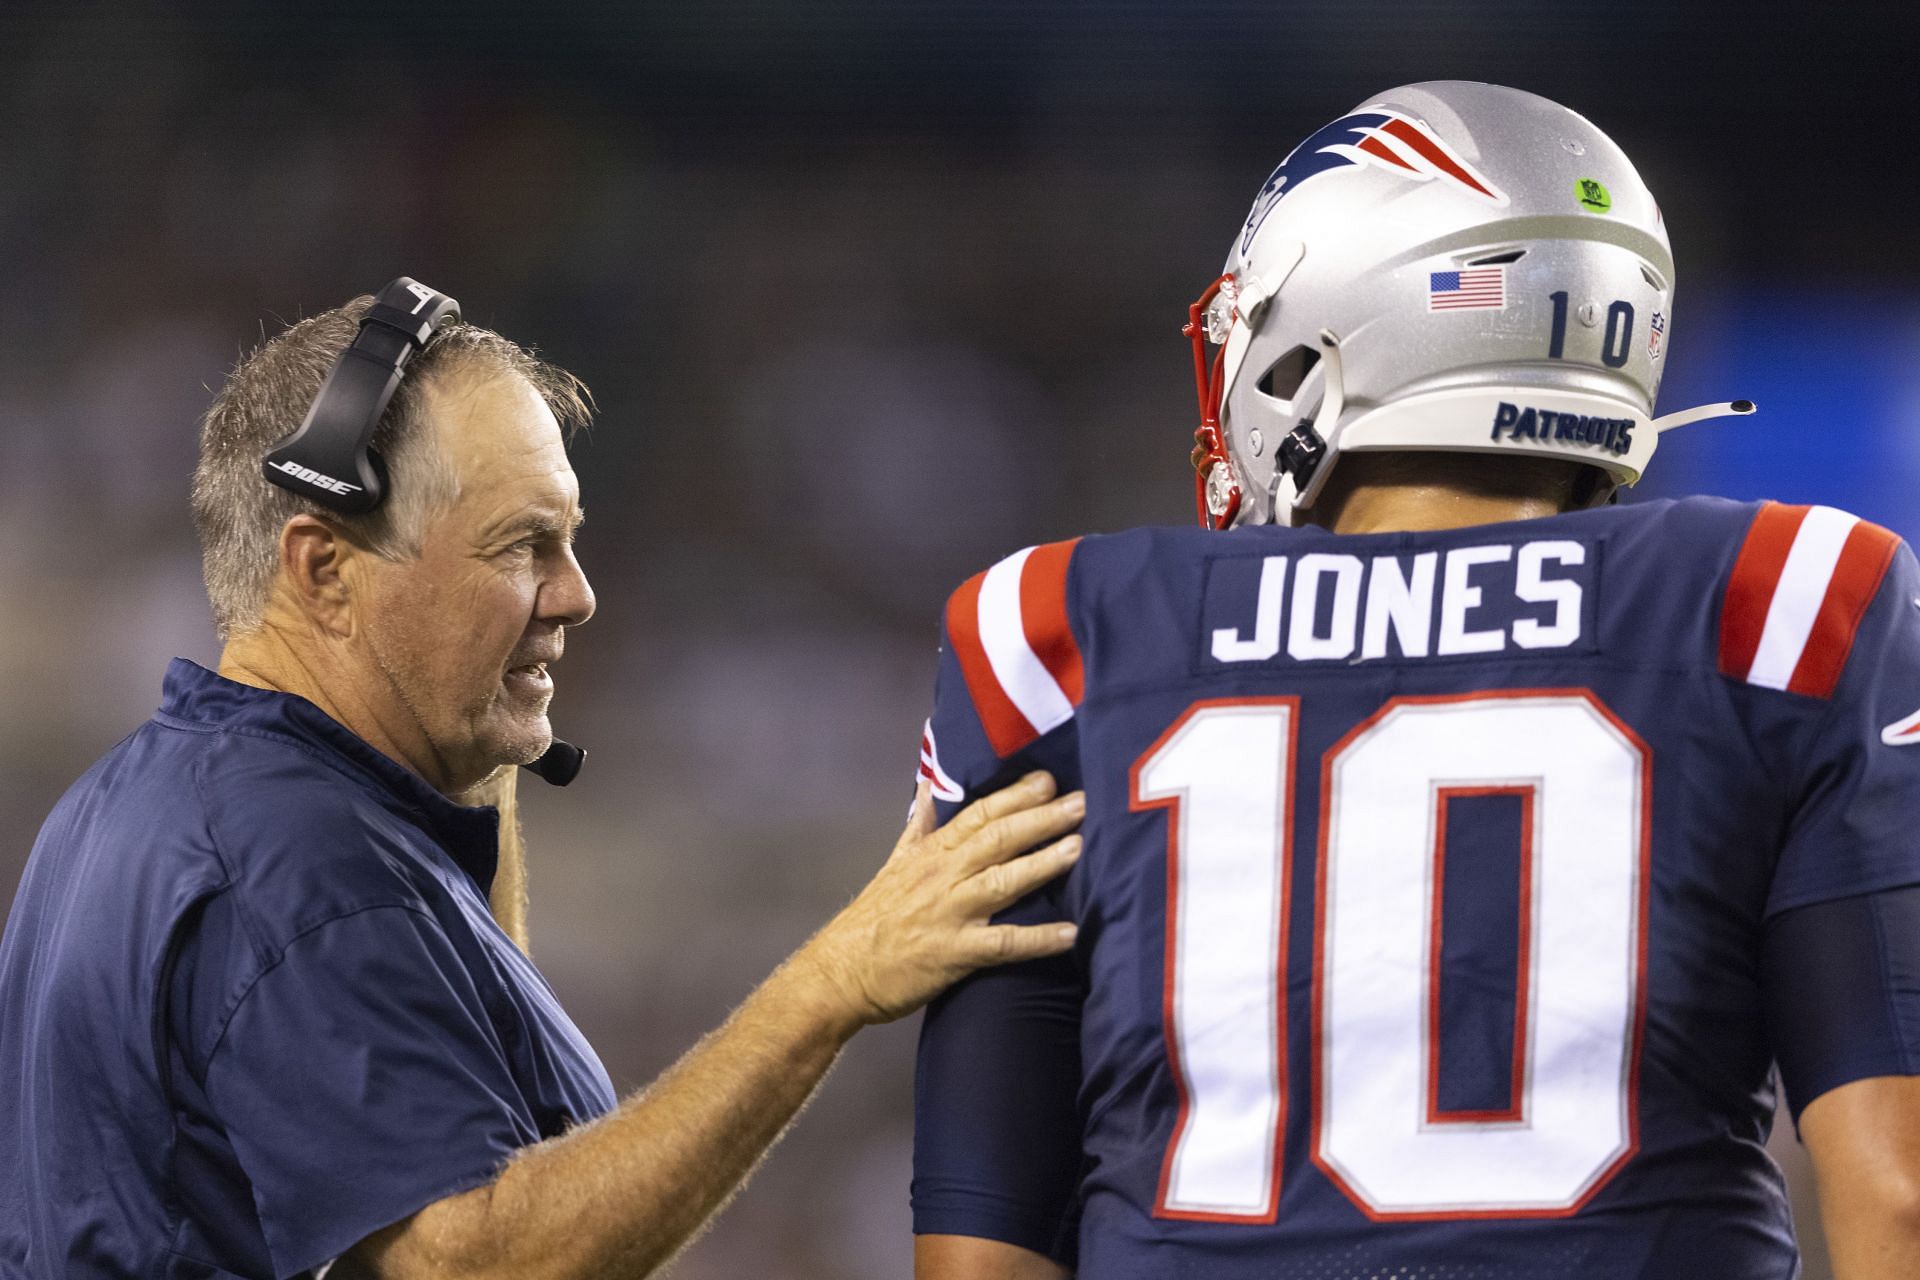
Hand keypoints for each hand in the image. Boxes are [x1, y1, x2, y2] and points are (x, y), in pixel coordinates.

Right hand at [795, 772, 1084, 1027]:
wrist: (841, 973)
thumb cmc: (872, 919)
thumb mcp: (894, 863)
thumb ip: (919, 825)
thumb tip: (928, 786)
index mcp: (931, 852)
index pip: (978, 814)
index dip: (1014, 795)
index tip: (1048, 778)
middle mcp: (943, 875)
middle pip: (997, 838)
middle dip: (1041, 818)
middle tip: (1082, 801)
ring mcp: (950, 913)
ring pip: (1003, 881)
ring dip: (1043, 863)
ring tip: (1079, 847)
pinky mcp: (956, 953)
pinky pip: (1003, 944)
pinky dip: (1037, 939)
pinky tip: (1070, 933)